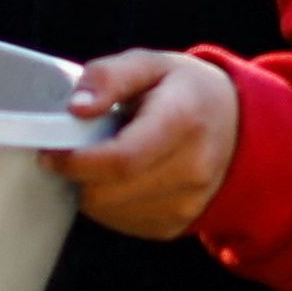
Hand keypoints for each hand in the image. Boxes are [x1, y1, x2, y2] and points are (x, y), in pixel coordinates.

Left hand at [48, 51, 239, 240]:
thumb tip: (76, 108)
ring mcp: (187, 203)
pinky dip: (109, 202)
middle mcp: (192, 169)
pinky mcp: (176, 226)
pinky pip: (120, 222)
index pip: (120, 159)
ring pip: (108, 211)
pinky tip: (124, 177)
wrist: (239, 128)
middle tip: (81, 147)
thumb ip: (109, 76)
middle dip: (79, 173)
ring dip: (93, 188)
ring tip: (109, 157)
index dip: (75, 161)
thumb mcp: (151, 64)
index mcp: (183, 121)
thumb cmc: (186, 92)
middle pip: (107, 192)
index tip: (51, 151)